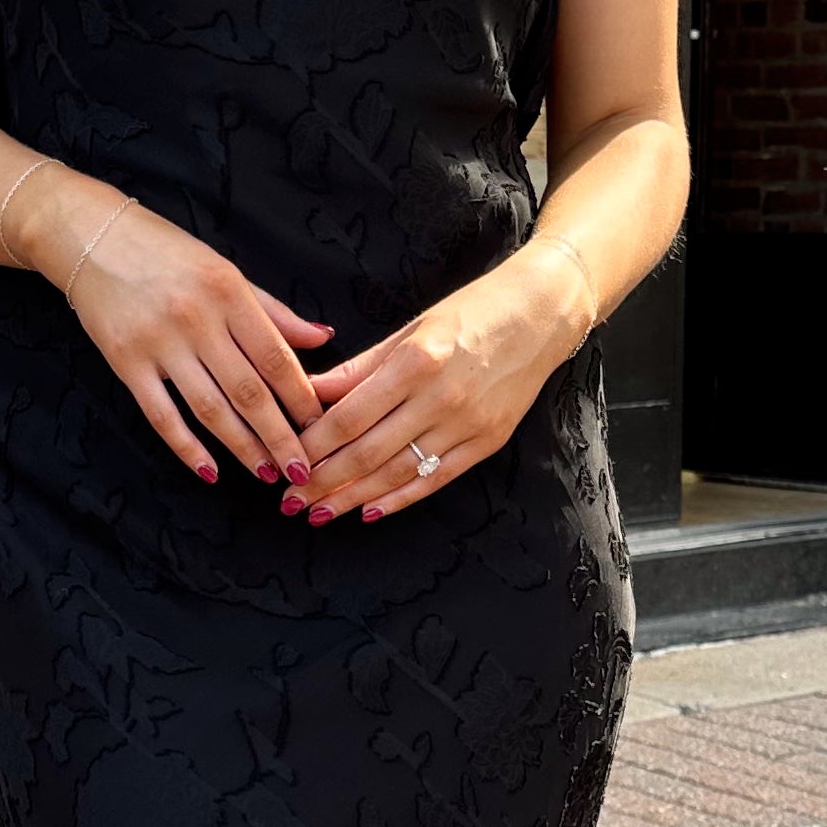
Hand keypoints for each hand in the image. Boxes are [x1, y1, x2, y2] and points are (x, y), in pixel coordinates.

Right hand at [23, 177, 333, 482]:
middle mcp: (195, 318)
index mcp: (228, 290)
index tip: (320, 427)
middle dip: (280, 436)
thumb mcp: (224, 270)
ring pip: (210, 409)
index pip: (276, 356)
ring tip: (266, 473)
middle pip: (248, 390)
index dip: (301, 398)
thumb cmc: (164, 251)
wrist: (90, 237)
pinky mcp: (125, 362)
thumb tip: (322, 338)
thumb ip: (272, 310)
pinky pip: (161, 415)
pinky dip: (187, 448)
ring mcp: (158, 343)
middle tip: (302, 469)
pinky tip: (210, 471)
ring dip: (242, 448)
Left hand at [291, 244, 593, 524]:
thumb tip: (309, 393)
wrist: (541, 315)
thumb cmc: (471, 312)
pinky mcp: (487, 442)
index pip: (350, 416)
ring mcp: (467, 424)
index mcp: (415, 362)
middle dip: (323, 482)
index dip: (312, 445)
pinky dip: (400, 499)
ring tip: (319, 514)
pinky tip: (369, 512)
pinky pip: (435, 479)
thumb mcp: (410, 329)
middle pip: (367, 452)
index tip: (284, 461)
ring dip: (353, 498)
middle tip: (288, 501)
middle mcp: (440, 398)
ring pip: (398, 473)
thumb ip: (359, 368)